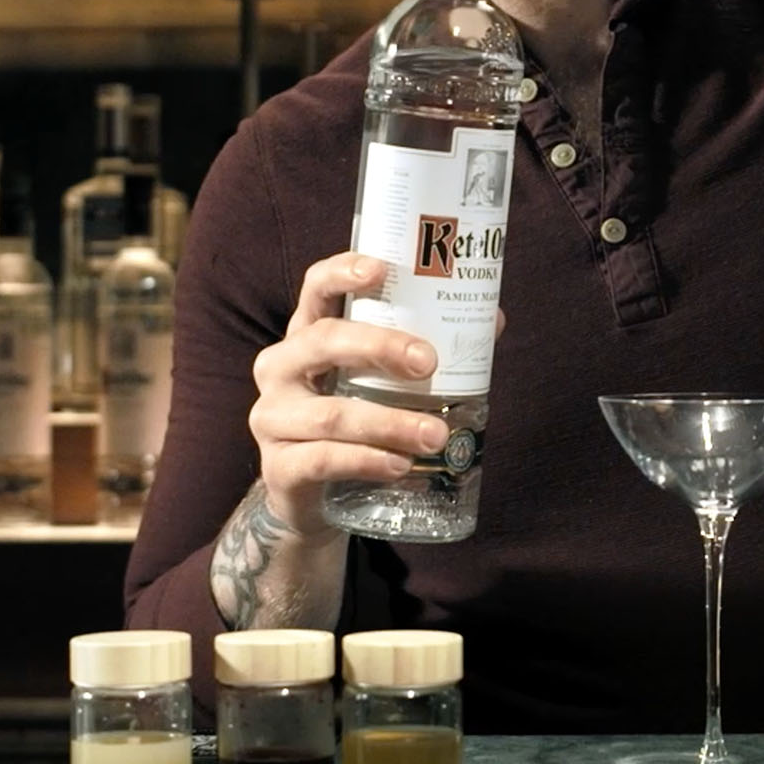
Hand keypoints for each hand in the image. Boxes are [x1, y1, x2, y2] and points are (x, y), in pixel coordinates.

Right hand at [247, 251, 451, 537]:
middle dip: (380, 347)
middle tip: (429, 363)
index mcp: (308, 333)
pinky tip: (400, 465)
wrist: (313, 493)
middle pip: (324, 340)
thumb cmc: (356, 416)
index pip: (316, 288)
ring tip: (436, 434)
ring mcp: (273, 418)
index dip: (342, 272)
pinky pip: (322, 460)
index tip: (380, 269)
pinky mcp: (278, 467)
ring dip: (390, 423)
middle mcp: (281, 368)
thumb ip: (428, 348)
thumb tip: (491, 320)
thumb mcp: (382, 378)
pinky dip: (367, 461)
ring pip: (332, 413)